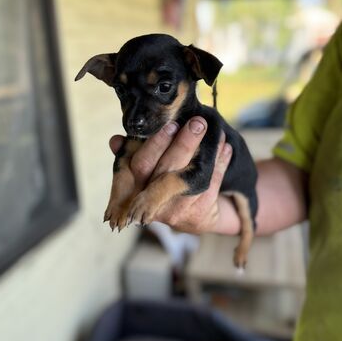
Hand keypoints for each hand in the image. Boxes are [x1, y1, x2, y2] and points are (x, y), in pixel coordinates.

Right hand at [109, 117, 236, 234]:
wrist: (192, 217)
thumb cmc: (162, 184)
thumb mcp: (145, 171)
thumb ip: (131, 154)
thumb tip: (116, 140)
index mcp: (132, 190)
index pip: (137, 166)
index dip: (154, 145)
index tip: (170, 125)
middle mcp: (150, 205)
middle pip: (165, 171)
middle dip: (183, 144)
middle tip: (197, 123)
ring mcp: (175, 212)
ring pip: (190, 178)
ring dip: (205, 152)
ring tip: (216, 132)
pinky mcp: (197, 215)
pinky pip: (210, 186)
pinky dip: (219, 165)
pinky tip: (225, 148)